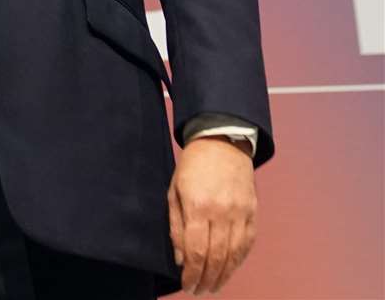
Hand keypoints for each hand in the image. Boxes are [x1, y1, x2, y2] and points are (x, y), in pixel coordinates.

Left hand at [168, 137, 256, 294]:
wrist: (222, 142)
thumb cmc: (192, 167)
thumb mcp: (174, 191)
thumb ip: (176, 227)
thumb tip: (181, 259)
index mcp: (198, 206)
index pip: (195, 251)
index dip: (192, 274)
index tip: (188, 286)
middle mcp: (221, 212)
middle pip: (216, 257)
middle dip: (206, 279)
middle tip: (199, 290)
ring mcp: (239, 213)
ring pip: (234, 255)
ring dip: (223, 276)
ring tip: (213, 286)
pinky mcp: (252, 213)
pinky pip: (247, 245)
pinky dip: (238, 261)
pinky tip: (229, 269)